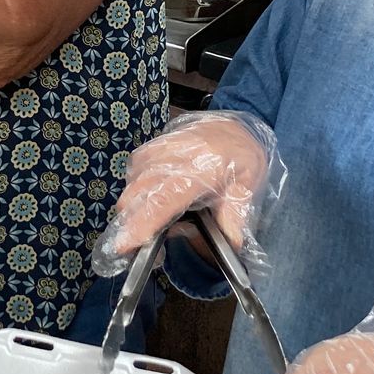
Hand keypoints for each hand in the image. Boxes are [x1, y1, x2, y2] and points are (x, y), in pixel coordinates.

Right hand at [92, 111, 283, 275]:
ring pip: (132, 185)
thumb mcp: (247, 187)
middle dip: (129, 223)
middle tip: (134, 246)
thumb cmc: (241, 159)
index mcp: (201, 168)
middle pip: (139, 193)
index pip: (166, 198)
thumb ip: (235, 216)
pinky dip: (136, 191)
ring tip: (148, 225)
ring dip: (133, 209)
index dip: (143, 221)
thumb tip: (231, 245)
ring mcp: (159, 149)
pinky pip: (132, 173)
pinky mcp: (150, 146)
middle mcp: (174, 156)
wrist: (234, 127)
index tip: (125, 243)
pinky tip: (151, 198)